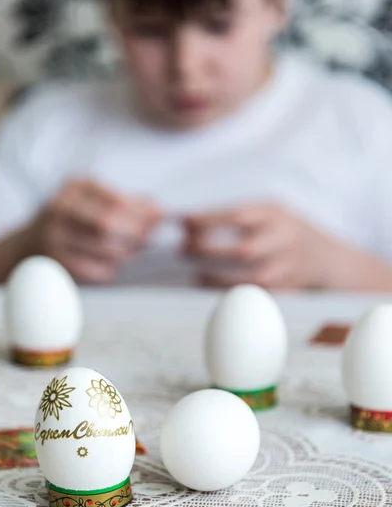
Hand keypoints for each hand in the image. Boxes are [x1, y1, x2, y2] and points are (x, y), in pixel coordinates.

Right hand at [31, 180, 161, 282]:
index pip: (115, 200)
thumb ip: (127, 201)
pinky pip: (95, 269)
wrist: (32, 241)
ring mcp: (56, 237)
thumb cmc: (74, 217)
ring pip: (103, 249)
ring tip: (136, 248)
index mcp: (74, 188)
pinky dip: (113, 267)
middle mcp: (60, 209)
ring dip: (128, 251)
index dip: (142, 211)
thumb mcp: (94, 197)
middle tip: (150, 236)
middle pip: (107, 224)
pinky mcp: (58, 262)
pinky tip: (117, 261)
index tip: (160, 217)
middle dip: (136, 232)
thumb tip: (159, 212)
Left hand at [183, 203, 345, 289]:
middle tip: (183, 249)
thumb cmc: (284, 231)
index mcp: (275, 215)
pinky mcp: (286, 290)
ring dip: (216, 277)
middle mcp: (283, 241)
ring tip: (195, 274)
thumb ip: (235, 215)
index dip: (206, 220)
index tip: (182, 222)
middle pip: (243, 250)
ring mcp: (286, 268)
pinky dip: (230, 294)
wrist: (324, 257)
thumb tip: (188, 222)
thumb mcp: (267, 211)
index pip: (237, 216)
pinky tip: (213, 290)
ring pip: (248, 278)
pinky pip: (255, 296)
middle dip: (208, 250)